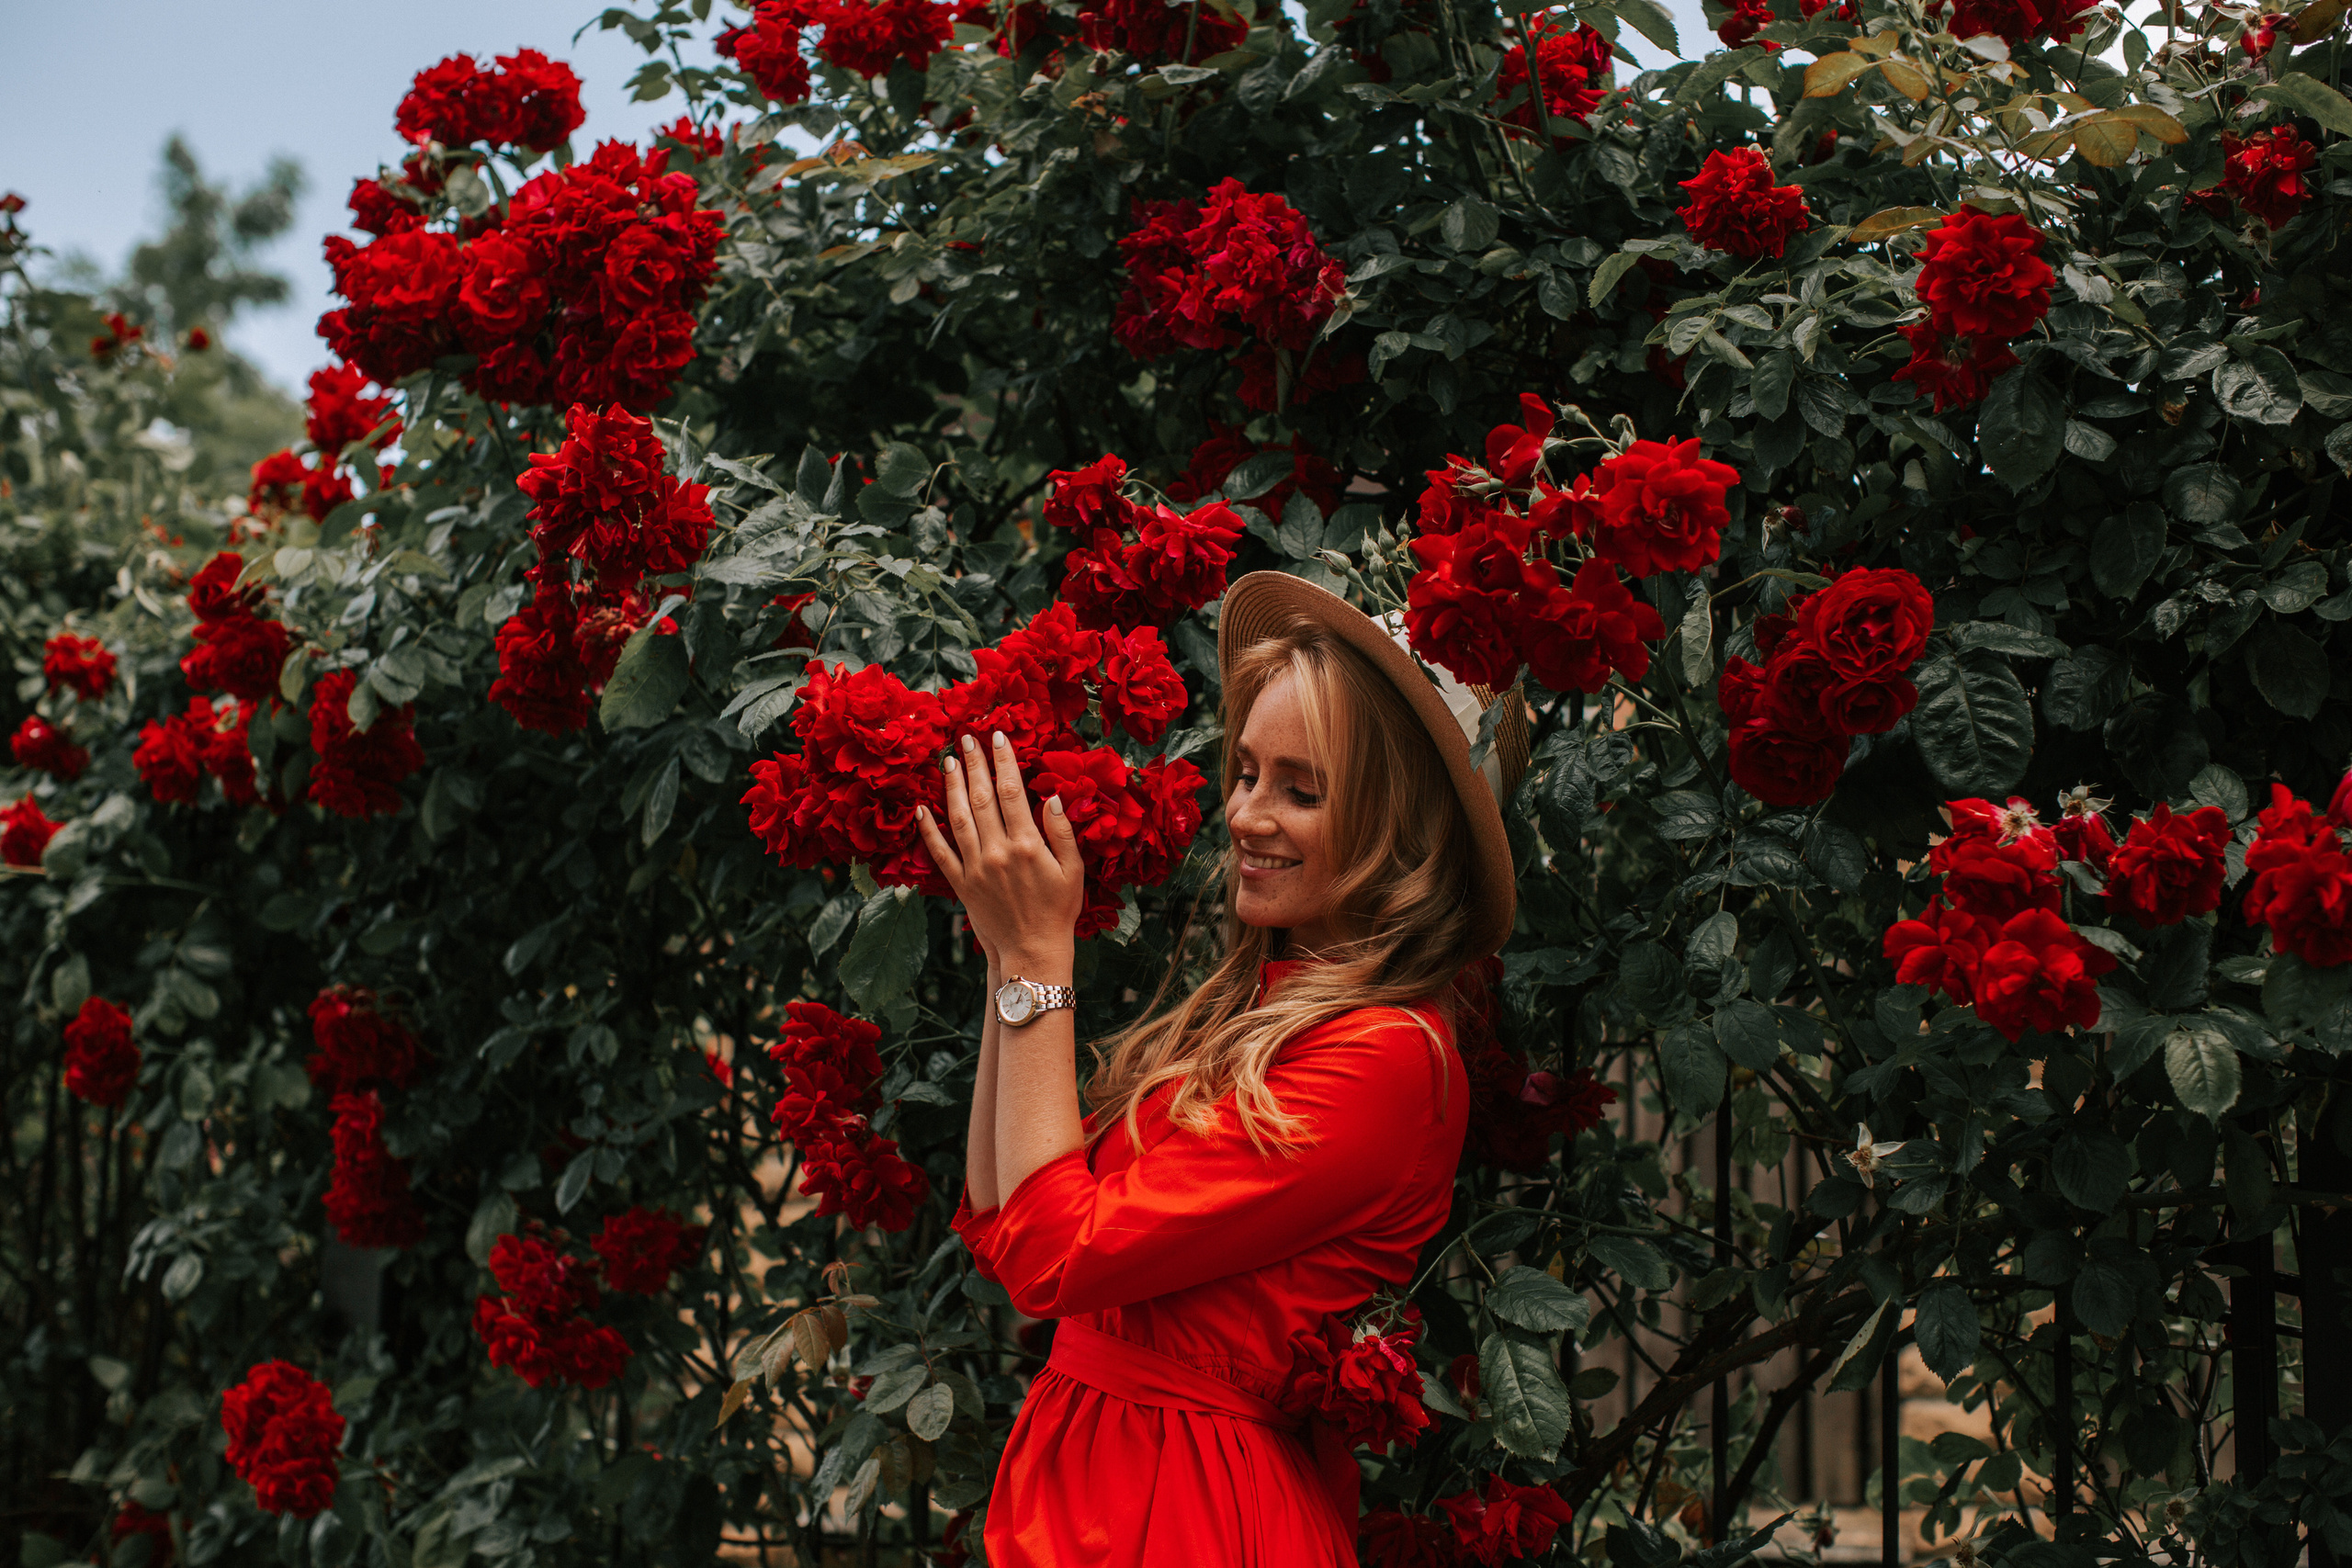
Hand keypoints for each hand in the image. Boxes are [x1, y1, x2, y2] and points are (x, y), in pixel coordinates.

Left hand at [917, 731, 1084, 974]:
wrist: (1033, 951)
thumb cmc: (1059, 911)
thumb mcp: (1073, 871)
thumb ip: (1062, 833)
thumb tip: (1052, 798)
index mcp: (1027, 845)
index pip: (1012, 791)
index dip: (1003, 760)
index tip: (998, 737)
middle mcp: (997, 852)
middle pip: (982, 797)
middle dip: (974, 763)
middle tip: (966, 738)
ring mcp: (976, 868)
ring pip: (958, 818)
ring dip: (952, 787)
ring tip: (948, 762)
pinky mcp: (961, 884)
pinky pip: (939, 852)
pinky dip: (927, 830)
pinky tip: (921, 809)